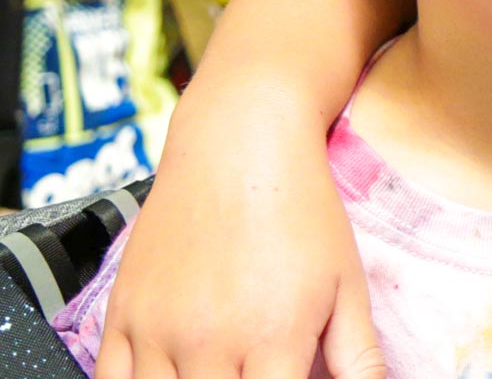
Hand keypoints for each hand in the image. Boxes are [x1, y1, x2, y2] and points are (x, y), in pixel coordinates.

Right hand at [95, 129, 384, 378]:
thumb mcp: (348, 286)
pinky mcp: (122, 314)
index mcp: (274, 339)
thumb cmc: (301, 210)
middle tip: (254, 372)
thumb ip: (359, 358)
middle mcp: (210, 342)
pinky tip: (171, 375)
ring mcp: (157, 331)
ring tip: (221, 371)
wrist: (240, 145)